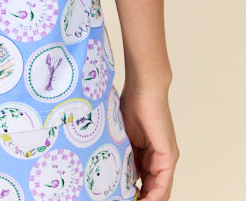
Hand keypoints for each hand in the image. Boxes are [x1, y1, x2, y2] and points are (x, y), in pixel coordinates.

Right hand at [120, 85, 178, 200]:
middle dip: (136, 198)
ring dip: (144, 200)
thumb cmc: (130, 103)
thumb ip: (120, 153)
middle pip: (149, 189)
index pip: (141, 182)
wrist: (143, 87)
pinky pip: (162, 184)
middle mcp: (158, 159)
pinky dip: (153, 197)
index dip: (130, 193)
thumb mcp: (121, 136)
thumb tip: (109, 171)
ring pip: (157, 191)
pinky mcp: (169, 156)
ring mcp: (165, 159)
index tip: (116, 198)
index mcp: (147, 155)